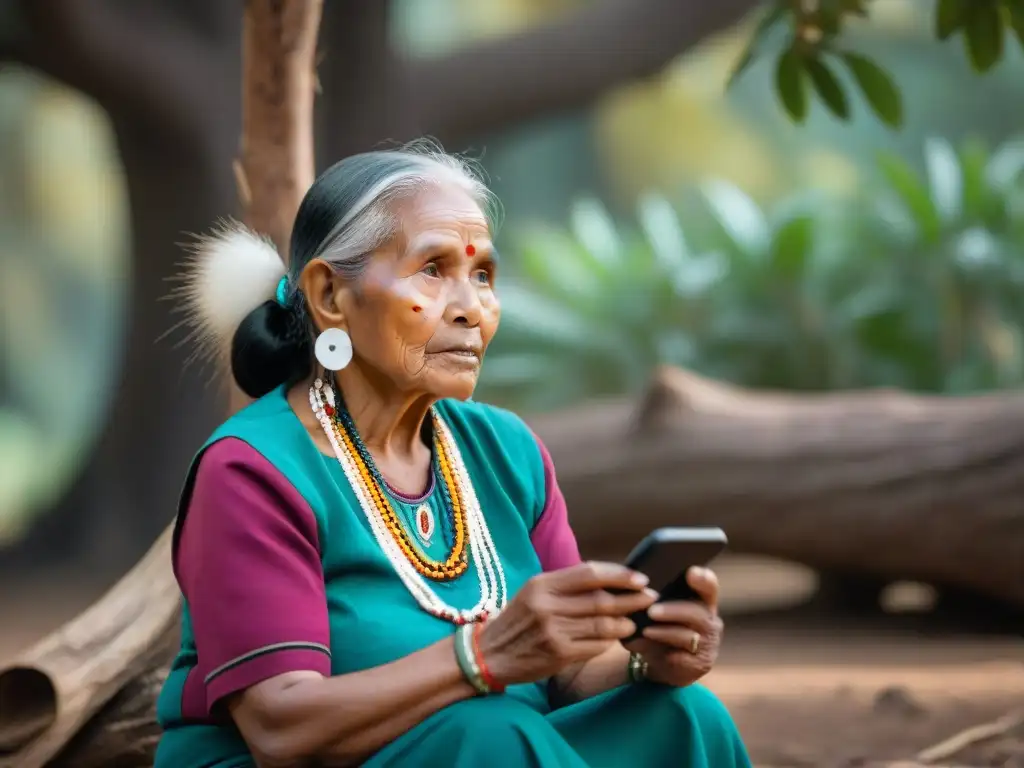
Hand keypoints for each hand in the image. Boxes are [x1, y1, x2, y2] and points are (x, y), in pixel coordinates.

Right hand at [477, 561, 658, 685]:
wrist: (489, 654)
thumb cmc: (517, 620)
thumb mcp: (534, 593)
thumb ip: (565, 586)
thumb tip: (607, 581)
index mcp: (542, 584)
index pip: (589, 572)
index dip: (619, 575)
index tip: (640, 578)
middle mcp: (548, 605)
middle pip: (601, 598)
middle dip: (631, 598)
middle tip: (650, 598)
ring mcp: (553, 630)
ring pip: (602, 624)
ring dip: (625, 622)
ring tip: (635, 621)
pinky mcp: (558, 654)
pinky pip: (595, 645)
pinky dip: (610, 641)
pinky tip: (617, 638)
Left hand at [625, 566, 722, 687]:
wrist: (661, 662)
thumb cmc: (658, 626)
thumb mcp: (656, 610)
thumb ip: (651, 599)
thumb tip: (631, 592)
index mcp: (702, 600)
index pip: (709, 586)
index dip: (703, 579)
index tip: (691, 572)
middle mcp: (710, 621)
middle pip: (697, 612)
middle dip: (673, 611)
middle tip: (652, 611)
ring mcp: (708, 644)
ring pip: (687, 636)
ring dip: (664, 632)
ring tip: (645, 630)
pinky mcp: (700, 665)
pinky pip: (682, 658)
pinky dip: (663, 653)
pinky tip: (648, 648)